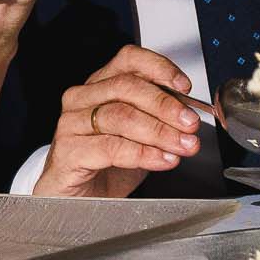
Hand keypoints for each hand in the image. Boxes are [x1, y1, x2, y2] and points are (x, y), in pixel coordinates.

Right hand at [33, 45, 205, 197]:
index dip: (159, 68)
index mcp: (100, 85)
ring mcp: (71, 124)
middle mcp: (82, 98)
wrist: (78, 199)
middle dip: (165, 105)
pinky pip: (110, 147)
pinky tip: (162, 159)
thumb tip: (188, 116)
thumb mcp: (138, 135)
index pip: (129, 59)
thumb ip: (158, 119)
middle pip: (127, 87)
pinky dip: (142, 153)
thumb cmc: (106, 164)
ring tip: (182, 145)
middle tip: (190, 123)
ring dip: (159, 131)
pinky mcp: (68, 151)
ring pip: (120, 116)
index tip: (184, 86)